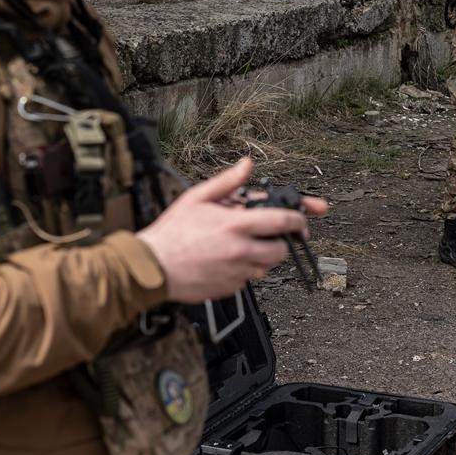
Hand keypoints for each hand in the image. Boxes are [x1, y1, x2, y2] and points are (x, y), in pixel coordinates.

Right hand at [137, 157, 328, 301]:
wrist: (152, 266)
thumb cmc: (172, 233)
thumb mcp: (198, 197)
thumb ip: (228, 182)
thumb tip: (246, 166)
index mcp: (236, 225)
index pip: (283, 221)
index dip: (299, 218)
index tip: (303, 218)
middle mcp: (241, 250)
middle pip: (281, 249)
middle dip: (281, 241)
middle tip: (269, 234)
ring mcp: (237, 272)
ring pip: (266, 266)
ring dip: (262, 256)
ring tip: (241, 245)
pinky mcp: (230, 288)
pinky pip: (248, 280)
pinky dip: (244, 270)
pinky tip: (227, 259)